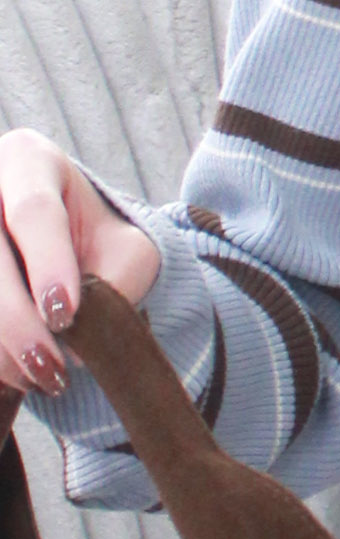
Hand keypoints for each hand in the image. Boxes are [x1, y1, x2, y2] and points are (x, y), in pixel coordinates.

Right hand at [0, 131, 160, 397]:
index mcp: (29, 160)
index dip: (48, 265)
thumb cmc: (96, 240)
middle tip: (53, 367)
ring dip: (1, 343)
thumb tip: (77, 340)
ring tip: (41, 378)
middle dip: (18, 320)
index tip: (65, 314)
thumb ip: (118, 281)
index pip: (34, 211)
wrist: (63, 243)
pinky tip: (15, 372)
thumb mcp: (128, 250)